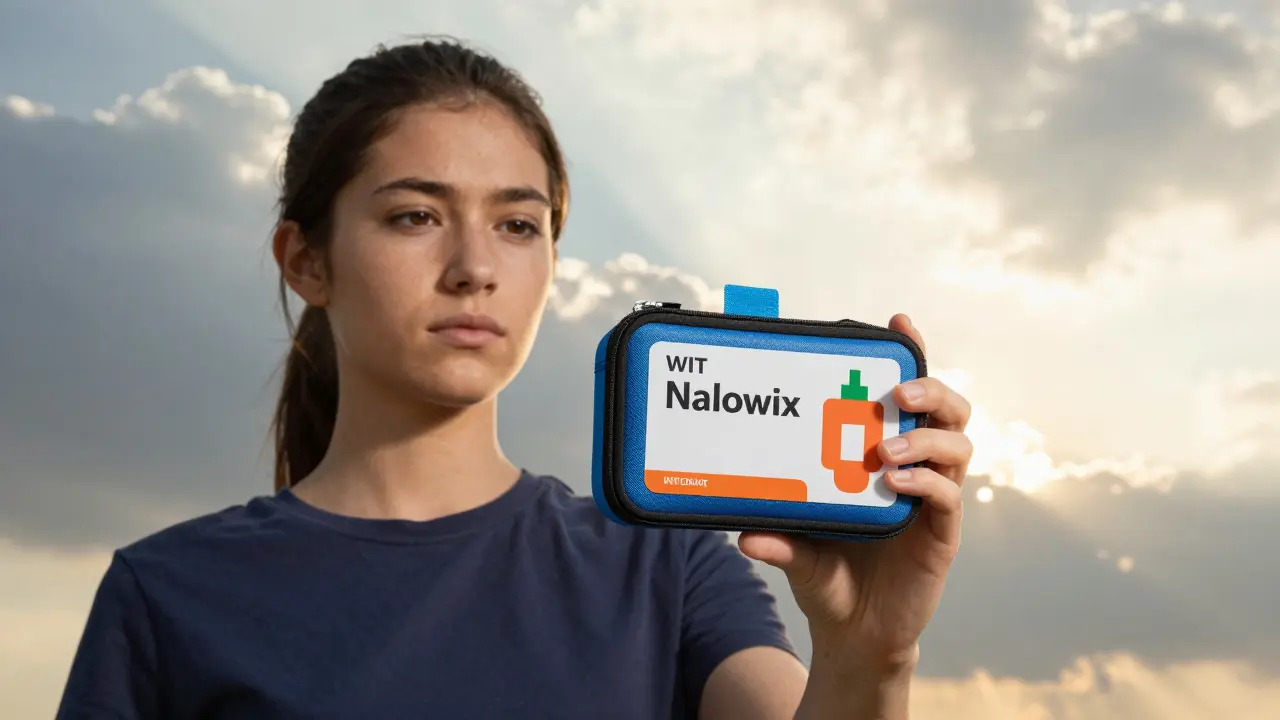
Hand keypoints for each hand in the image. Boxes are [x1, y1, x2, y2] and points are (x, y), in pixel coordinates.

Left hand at [738, 314, 972, 690]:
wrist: (853, 633)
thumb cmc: (827, 575)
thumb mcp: (794, 549)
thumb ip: (775, 537)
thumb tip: (739, 531)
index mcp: (883, 454)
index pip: (906, 395)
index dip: (910, 354)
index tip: (898, 322)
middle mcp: (915, 468)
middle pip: (948, 410)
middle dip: (930, 389)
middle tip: (897, 394)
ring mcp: (932, 499)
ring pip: (957, 446)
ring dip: (925, 437)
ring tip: (886, 448)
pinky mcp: (941, 535)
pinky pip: (948, 497)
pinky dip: (926, 483)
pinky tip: (896, 484)